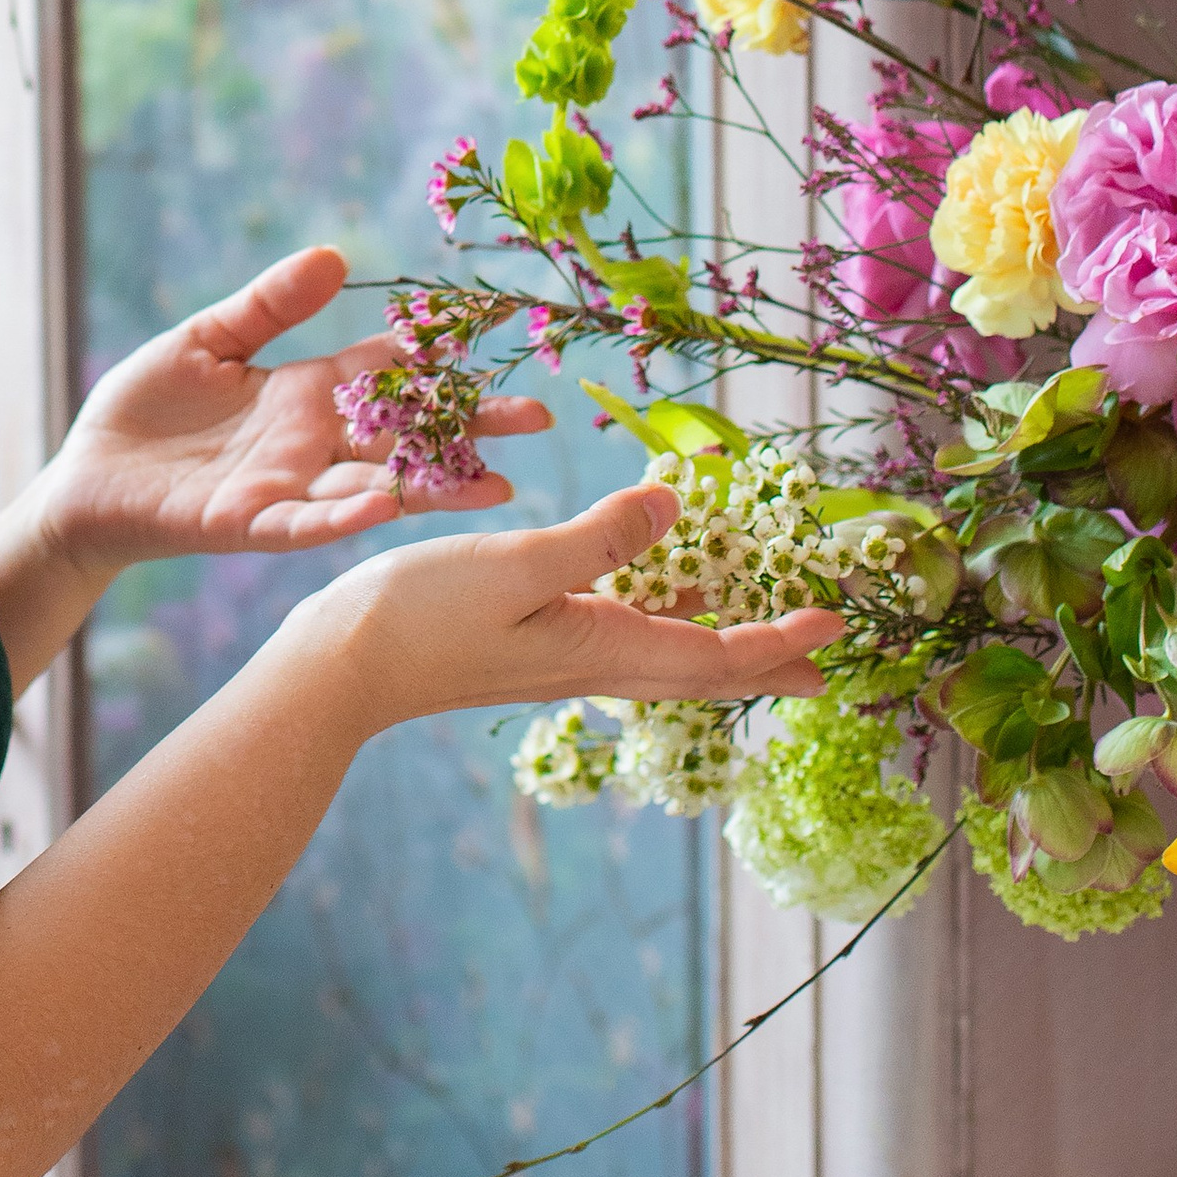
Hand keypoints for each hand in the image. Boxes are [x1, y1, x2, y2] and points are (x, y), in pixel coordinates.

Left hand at [37, 245, 549, 581]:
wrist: (85, 479)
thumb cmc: (145, 410)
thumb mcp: (208, 340)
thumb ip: (269, 304)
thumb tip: (335, 257)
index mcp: (304, 393)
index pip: (388, 369)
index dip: (440, 353)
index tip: (502, 335)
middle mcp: (309, 443)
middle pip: (404, 432)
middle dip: (470, 427)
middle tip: (539, 419)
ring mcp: (284, 487)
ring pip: (374, 485)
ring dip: (432, 487)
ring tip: (497, 485)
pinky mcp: (245, 522)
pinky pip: (303, 521)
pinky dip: (341, 514)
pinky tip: (383, 505)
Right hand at [295, 478, 839, 744]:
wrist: (342, 668)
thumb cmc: (422, 616)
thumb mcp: (516, 566)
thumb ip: (600, 539)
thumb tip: (679, 506)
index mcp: (602, 648)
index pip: (716, 656)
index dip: (779, 641)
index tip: (834, 626)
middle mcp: (593, 662)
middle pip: (704, 671)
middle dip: (769, 665)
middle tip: (826, 663)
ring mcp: (562, 658)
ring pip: (667, 658)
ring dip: (725, 647)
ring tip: (765, 636)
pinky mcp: (533, 644)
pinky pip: (625, 639)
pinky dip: (665, 623)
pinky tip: (657, 601)